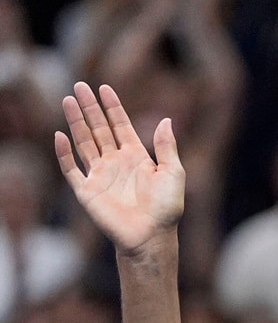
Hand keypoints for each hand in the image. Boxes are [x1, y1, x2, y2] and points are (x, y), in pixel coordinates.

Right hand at [54, 83, 184, 255]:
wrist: (152, 236)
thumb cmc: (167, 208)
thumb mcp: (173, 173)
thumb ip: (166, 147)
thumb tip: (166, 120)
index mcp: (136, 157)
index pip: (120, 126)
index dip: (112, 107)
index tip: (104, 87)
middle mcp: (116, 163)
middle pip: (99, 129)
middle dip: (89, 108)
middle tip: (79, 85)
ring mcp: (100, 175)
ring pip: (83, 142)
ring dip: (75, 122)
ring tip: (67, 100)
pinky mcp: (87, 191)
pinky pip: (71, 169)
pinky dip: (64, 153)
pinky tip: (59, 135)